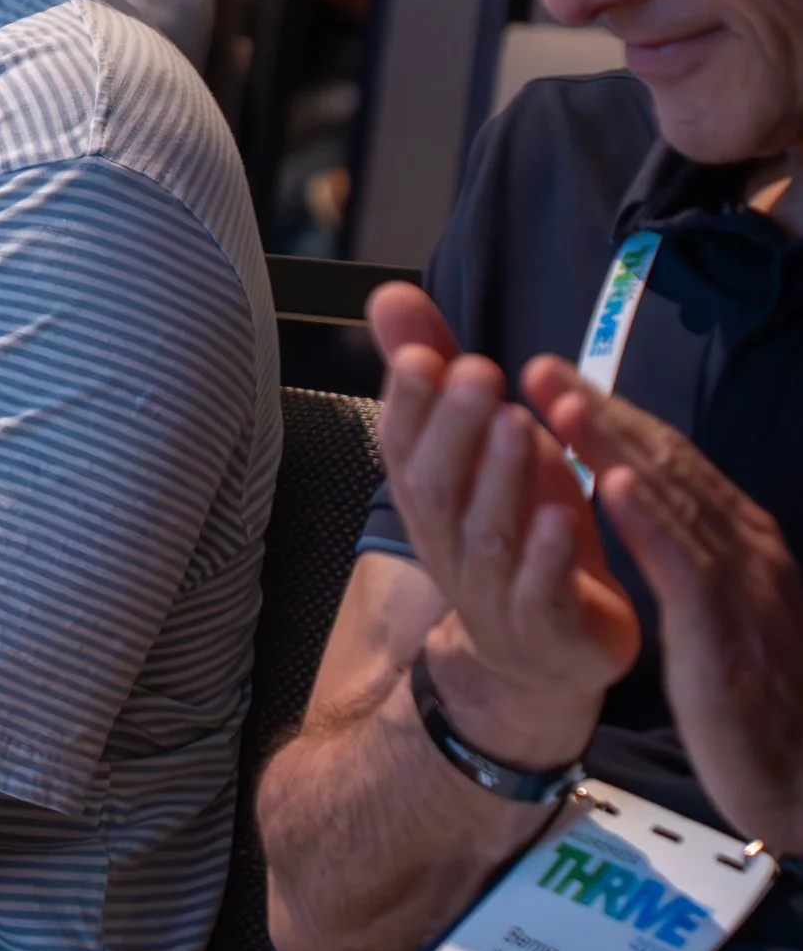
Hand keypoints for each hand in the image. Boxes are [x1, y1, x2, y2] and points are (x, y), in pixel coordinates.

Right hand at [369, 280, 640, 762]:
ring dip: (499, 481)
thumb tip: (388, 294)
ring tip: (516, 427)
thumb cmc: (512, 532)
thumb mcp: (475, 445)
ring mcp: (492, 590)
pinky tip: (562, 512)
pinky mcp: (545, 626)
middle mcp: (447, 542)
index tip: (424, 354)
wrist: (543, 656)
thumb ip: (433, 370)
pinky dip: (547, 555)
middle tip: (473, 373)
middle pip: (438, 487)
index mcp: (428, 497)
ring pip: (487, 534)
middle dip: (451, 430)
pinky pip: (539, 593)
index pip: (403, 446)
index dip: (409, 404)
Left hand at [525, 358, 802, 851]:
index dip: (614, 419)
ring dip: (615, 446)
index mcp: (742, 543)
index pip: (673, 467)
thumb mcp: (727, 614)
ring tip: (562, 402)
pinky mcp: (726, 632)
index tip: (559, 381)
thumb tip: (658, 511)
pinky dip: (647, 519)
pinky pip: (683, 565)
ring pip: (672, 500)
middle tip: (539, 367)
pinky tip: (608, 484)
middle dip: (603, 413)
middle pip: (667, 467)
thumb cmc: (766, 702)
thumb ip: (701, 560)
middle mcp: (746, 549)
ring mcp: (741, 586)